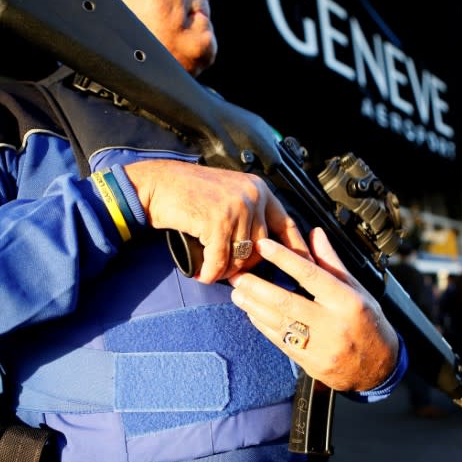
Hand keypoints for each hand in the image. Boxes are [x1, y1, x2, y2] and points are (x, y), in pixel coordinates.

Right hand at [124, 159, 308, 282]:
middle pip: (263, 247)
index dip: (297, 249)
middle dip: (247, 266)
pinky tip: (202, 275)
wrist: (157, 185)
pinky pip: (220, 260)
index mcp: (259, 189)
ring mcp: (236, 207)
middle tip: (231, 276)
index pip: (286, 224)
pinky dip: (210, 272)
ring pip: (241, 256)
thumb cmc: (189, 194)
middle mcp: (253, 195)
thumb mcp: (228, 196)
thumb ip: (249, 215)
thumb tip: (264, 249)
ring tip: (212, 272)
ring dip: (225, 271)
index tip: (304, 268)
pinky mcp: (217, 221)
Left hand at [228, 227, 397, 390]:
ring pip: (279, 323)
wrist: (378, 368)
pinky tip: (252, 312)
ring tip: (238, 293)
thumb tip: (315, 233)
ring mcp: (320, 346)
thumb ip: (332, 263)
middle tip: (238, 275)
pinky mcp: (309, 363)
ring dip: (254, 306)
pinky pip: (280, 341)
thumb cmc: (368, 322)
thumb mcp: (357, 289)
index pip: (310, 275)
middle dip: (256, 287)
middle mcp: (332, 324)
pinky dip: (262, 324)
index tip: (263, 245)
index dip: (284, 259)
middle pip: (287, 302)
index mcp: (347, 302)